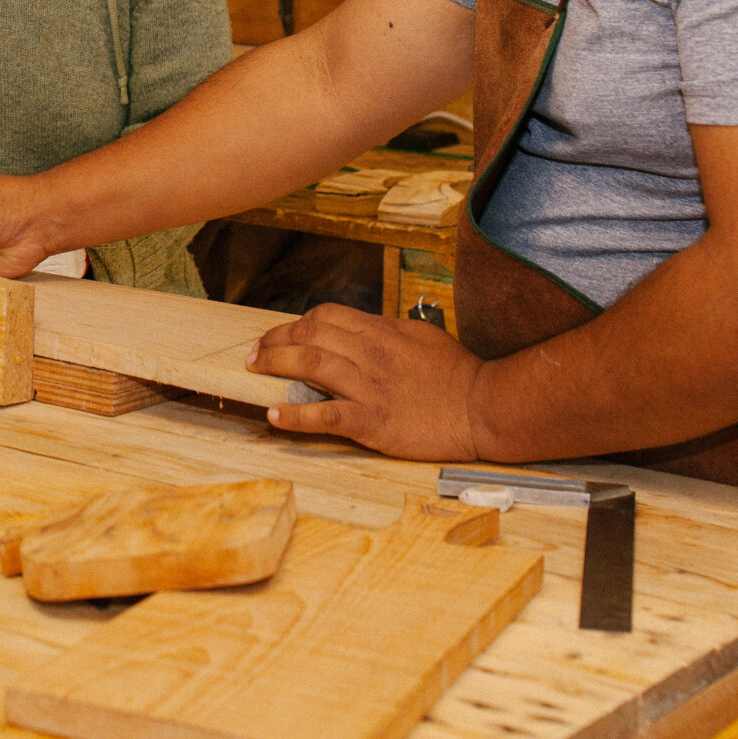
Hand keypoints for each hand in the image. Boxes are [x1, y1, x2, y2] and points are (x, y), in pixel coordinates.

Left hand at [246, 304, 484, 460]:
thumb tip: (356, 329)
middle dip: (274, 340)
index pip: (325, 316)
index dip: (296, 323)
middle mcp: (370, 354)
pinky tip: (274, 416)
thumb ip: (385, 331)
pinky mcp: (372, 422)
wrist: (483, 407)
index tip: (282, 334)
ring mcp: (369, 388)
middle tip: (255, 352)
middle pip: (309, 336)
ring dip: (274, 365)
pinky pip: (325, 416)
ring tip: (254, 371)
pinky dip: (294, 416)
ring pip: (309, 366)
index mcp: (381, 331)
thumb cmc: (456, 373)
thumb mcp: (419, 336)